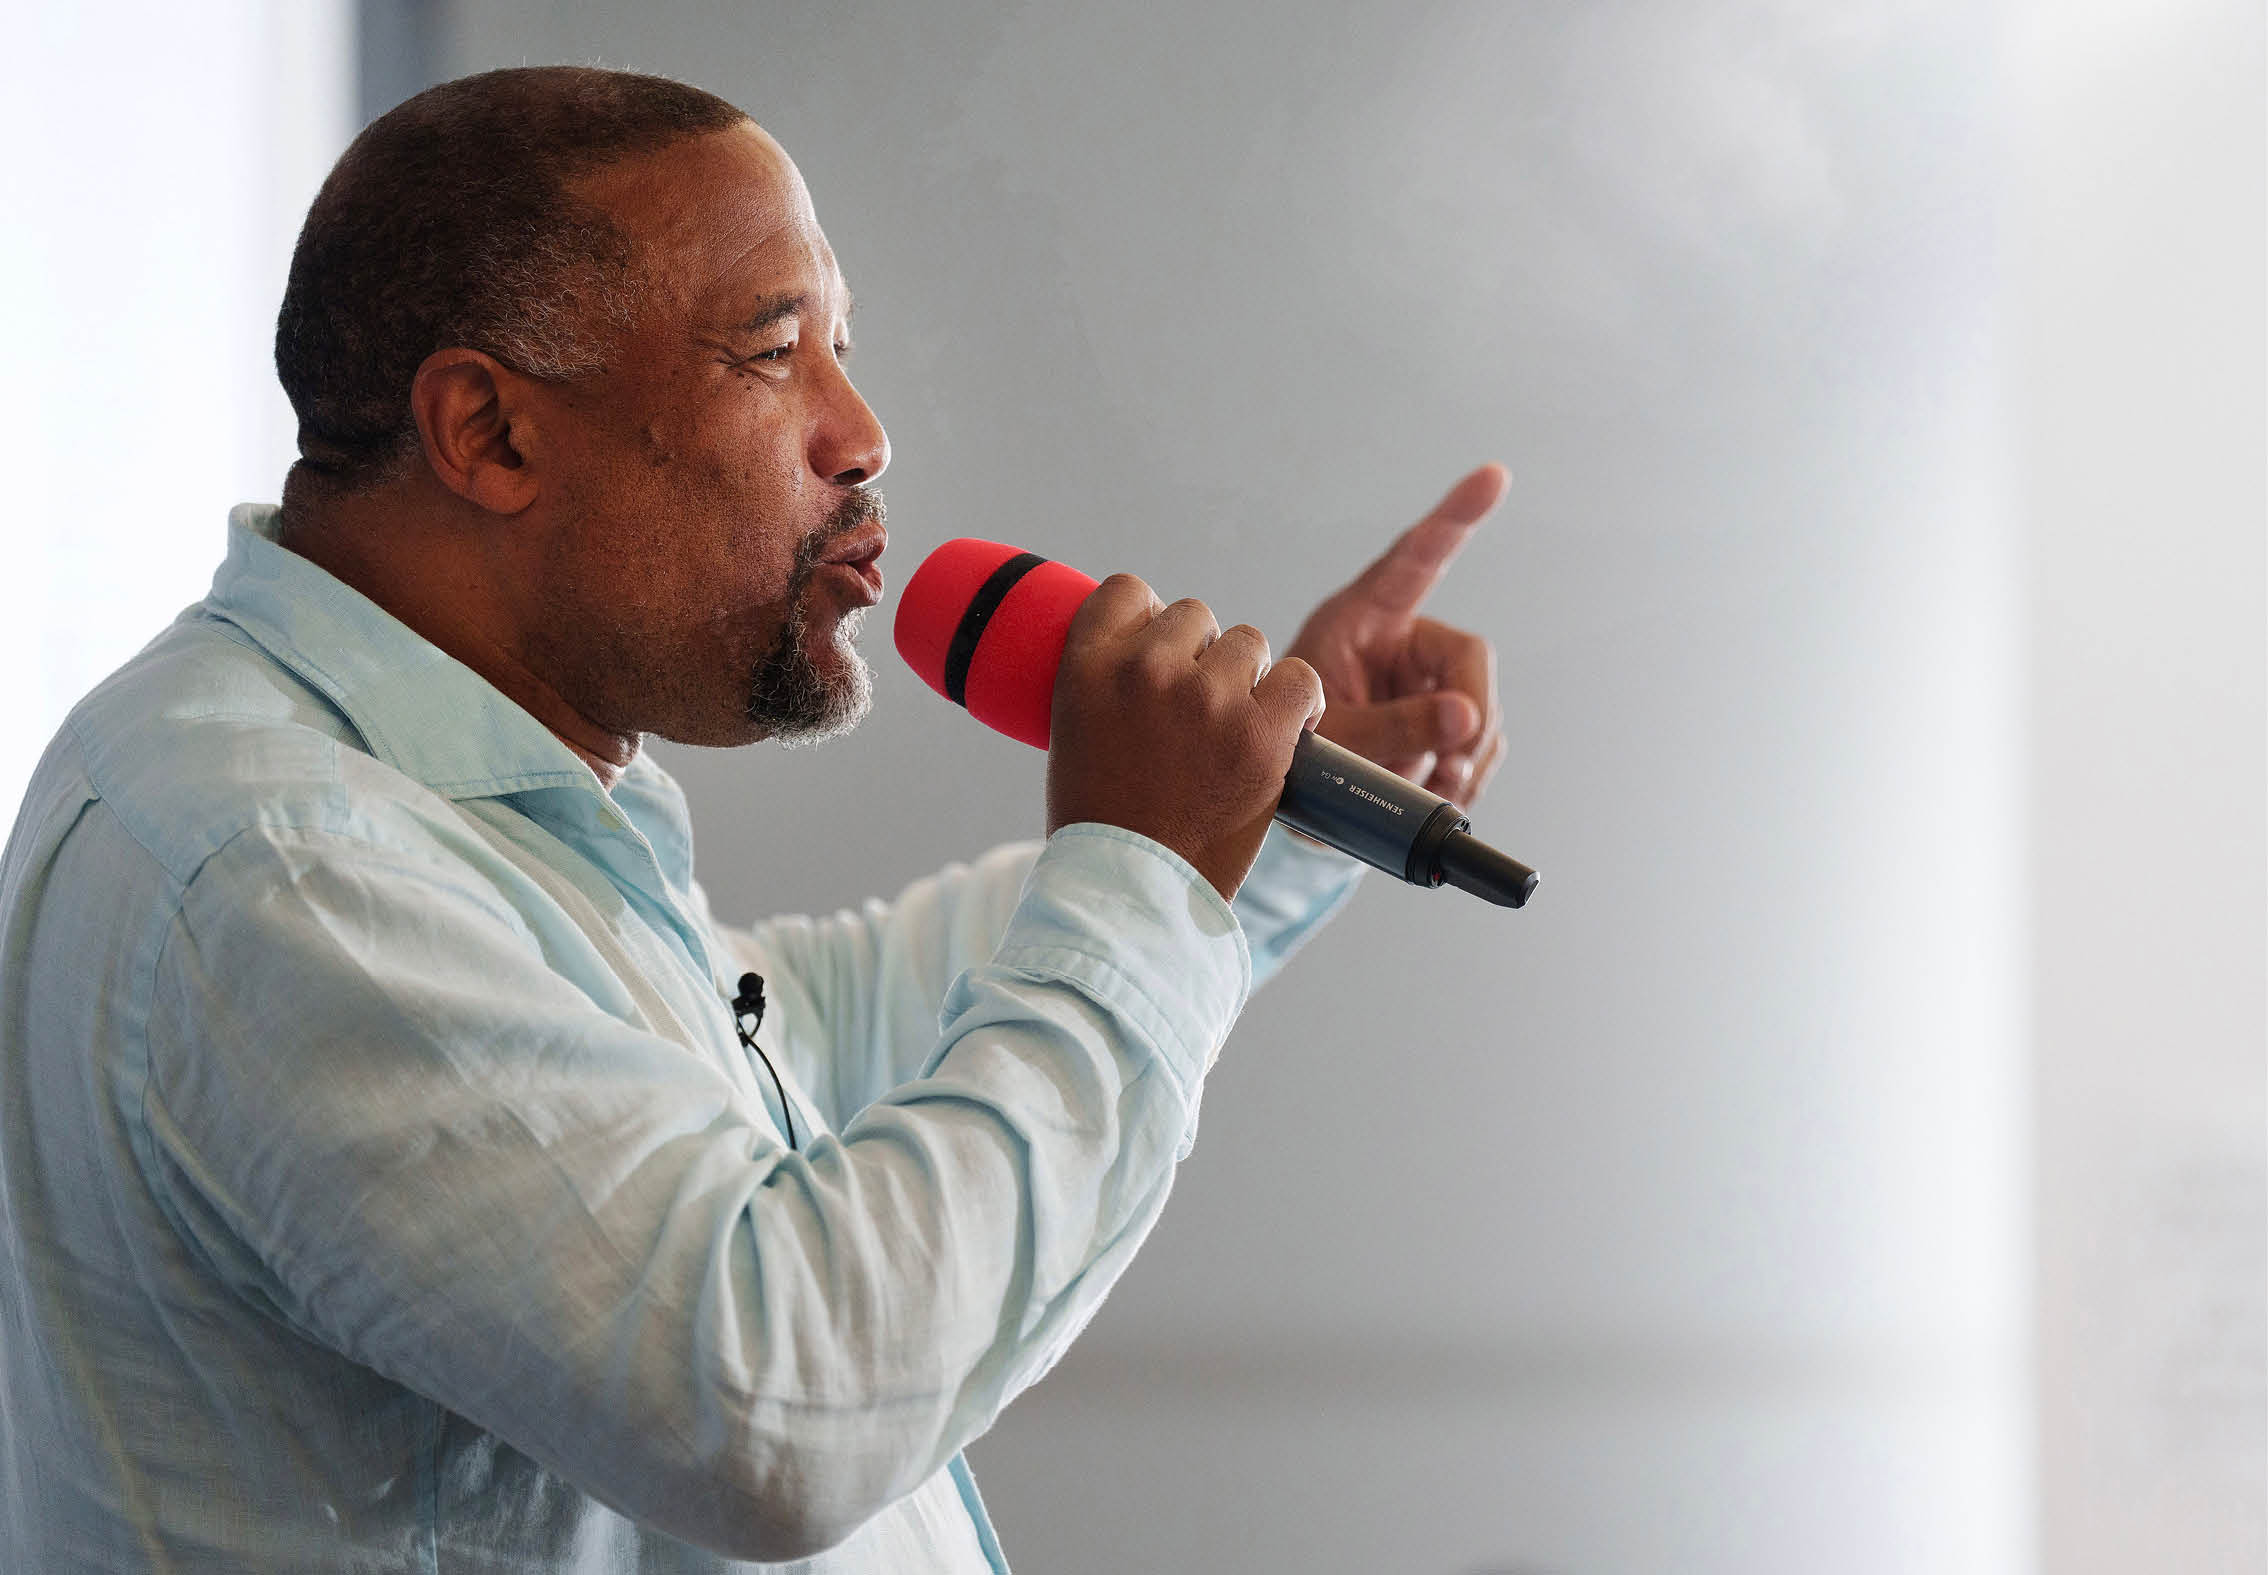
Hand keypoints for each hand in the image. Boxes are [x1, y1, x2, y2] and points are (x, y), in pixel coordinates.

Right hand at [1048, 575, 1326, 900]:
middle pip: (1196, 615)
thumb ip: (1112, 683)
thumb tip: (1159, 649)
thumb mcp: (1076, 733)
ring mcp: (1206, 698)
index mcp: (1088, 665)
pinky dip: (1299, 701)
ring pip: (1248, 643)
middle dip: (1203, 656)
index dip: (1152, 618)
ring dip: (1247, 679)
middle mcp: (1146, 668)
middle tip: (1199, 713)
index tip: (1164, 653)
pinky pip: (1298, 678)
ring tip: (1235, 730)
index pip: (1130, 590)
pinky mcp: (1260, 733)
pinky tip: (1286, 728)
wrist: (1131, 891)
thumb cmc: (1103, 824)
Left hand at [1285, 464, 1508, 804]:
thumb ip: (1393, 726)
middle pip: (1469, 658)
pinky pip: (1480, 743)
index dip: (1455, 517)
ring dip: (1463, 757)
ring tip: (1421, 785)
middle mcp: (1401, 640)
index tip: (1494, 476)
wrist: (1292, 793)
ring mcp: (1426, 681)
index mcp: (1362, 618)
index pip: (1414, 558)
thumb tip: (1467, 719)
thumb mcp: (1332, 737)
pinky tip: (1433, 788)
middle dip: (1470, 716)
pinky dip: (1466, 774)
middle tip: (1453, 767)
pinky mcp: (1442, 721)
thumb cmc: (1293, 749)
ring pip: (1480, 708)